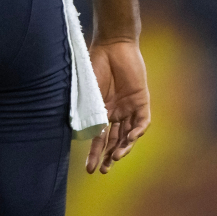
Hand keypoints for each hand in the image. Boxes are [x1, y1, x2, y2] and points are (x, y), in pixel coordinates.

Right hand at [86, 39, 150, 173]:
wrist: (113, 44)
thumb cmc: (95, 63)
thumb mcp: (87, 90)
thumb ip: (86, 109)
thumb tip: (74, 131)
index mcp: (101, 111)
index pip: (99, 138)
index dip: (94, 154)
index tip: (89, 169)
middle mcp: (116, 112)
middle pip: (114, 141)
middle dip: (108, 157)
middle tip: (103, 170)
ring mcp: (130, 107)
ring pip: (129, 135)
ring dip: (122, 148)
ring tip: (115, 157)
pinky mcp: (142, 100)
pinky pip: (142, 121)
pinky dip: (136, 132)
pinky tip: (129, 139)